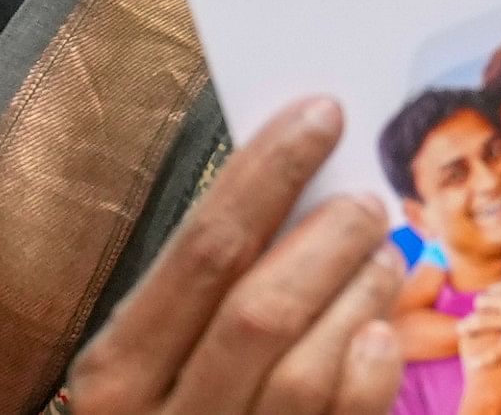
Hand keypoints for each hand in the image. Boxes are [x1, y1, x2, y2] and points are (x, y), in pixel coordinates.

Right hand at [67, 97, 405, 414]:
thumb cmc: (165, 414)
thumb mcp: (152, 357)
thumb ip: (208, 286)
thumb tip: (295, 185)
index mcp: (116, 373)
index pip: (202, 250)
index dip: (269, 173)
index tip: (321, 115)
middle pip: (258, 310)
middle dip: (325, 240)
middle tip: (367, 200)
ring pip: (307, 369)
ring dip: (358, 298)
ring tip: (384, 257)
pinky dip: (372, 373)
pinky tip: (381, 334)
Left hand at [472, 252, 500, 358]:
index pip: (492, 290)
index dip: (488, 298)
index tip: (485, 305)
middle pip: (482, 303)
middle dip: (477, 310)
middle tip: (471, 317)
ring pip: (481, 322)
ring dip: (468, 327)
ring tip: (460, 330)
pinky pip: (495, 351)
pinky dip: (482, 359)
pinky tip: (472, 363)